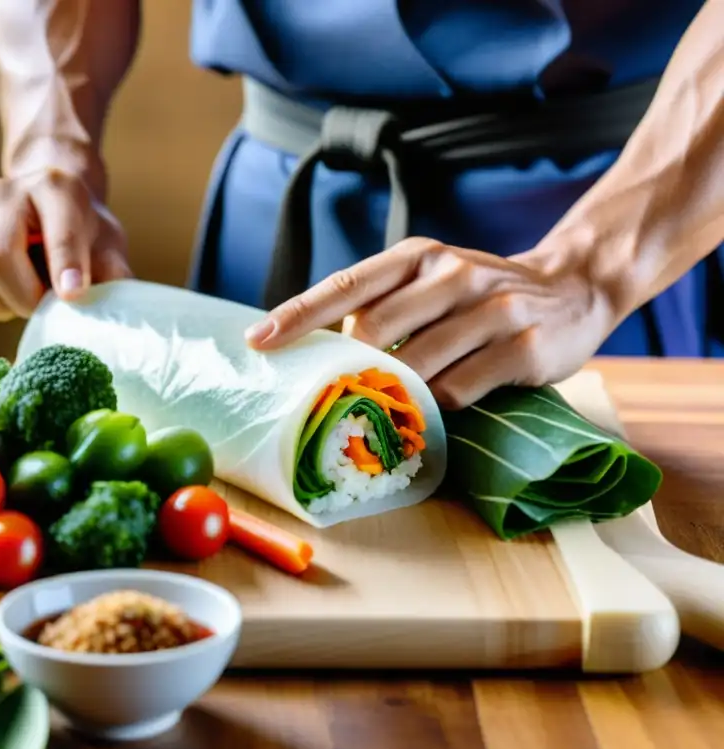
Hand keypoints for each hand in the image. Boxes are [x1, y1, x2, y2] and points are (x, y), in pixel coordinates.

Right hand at [0, 168, 130, 320]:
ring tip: (23, 296)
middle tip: (44, 308)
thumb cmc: (80, 230)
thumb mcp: (106, 242)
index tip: (72, 293)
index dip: (64, 266)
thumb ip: (113, 271)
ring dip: (1, 307)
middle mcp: (3, 192)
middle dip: (24, 299)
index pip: (57, 231)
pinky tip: (0, 293)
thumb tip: (116, 307)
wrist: (43, 204)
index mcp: (54, 189)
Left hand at [245, 237, 620, 408]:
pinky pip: (459, 392)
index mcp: (418, 256)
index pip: (345, 285)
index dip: (298, 315)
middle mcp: (452, 274)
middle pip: (373, 330)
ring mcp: (493, 309)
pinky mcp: (524, 347)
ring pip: (416, 365)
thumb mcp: (430, 282)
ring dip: (395, 394)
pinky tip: (444, 406)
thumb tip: (316, 351)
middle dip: (351, 369)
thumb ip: (383, 305)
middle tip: (343, 396)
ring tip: (393, 407)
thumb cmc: (479, 295)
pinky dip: (440, 408)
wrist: (574, 287)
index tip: (258, 342)